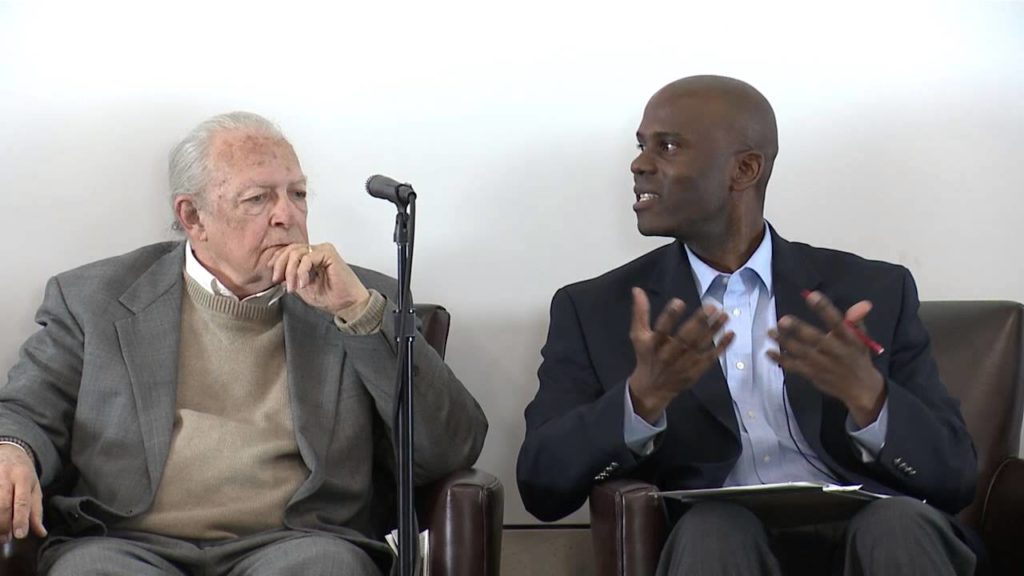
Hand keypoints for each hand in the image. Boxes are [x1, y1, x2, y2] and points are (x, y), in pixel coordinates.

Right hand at [0, 445, 45, 542]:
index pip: (22, 501)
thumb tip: (41, 532)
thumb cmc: (24, 474)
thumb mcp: (35, 488)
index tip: (20, 535)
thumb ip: (36, 511)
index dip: (20, 519)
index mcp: (23, 477)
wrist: (10, 451)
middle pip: (3, 504)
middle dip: (4, 524)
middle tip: (6, 539)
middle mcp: (5, 476)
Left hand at [268, 242, 371, 319]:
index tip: (273, 276)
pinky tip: (304, 283)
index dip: (277, 261)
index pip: (289, 251)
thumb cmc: (330, 297)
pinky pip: (307, 258)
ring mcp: (323, 250)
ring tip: (292, 286)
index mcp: (310, 257)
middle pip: (290, 249)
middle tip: (278, 280)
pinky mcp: (328, 253)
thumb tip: (277, 273)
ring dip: (290, 271)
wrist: (347, 304)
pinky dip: (301, 271)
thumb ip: (291, 277)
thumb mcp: (302, 287)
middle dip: (280, 266)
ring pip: (296, 252)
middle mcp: (316, 251)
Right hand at [627, 287, 733, 422]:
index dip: (669, 317)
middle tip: (711, 306)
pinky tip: (730, 334)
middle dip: (698, 322)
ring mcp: (685, 364)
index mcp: (654, 345)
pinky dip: (721, 347)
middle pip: (685, 338)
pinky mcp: (696, 370)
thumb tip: (637, 289)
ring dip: (714, 330)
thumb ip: (640, 313)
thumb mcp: (638, 335)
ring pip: (700, 345)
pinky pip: (710, 357)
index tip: (679, 302)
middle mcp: (670, 355)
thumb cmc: (646, 356)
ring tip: (724, 315)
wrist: (653, 388)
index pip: (661, 329)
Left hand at [767, 290, 884, 426]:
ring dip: (784, 342)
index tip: (812, 296)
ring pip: (800, 352)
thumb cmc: (857, 356)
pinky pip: (794, 366)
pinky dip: (780, 360)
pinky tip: (769, 352)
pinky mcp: (812, 374)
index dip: (824, 309)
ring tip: (770, 332)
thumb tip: (863, 303)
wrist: (861, 388)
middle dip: (798, 329)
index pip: (837, 322)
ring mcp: (821, 364)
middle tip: (783, 320)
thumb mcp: (861, 338)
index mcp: (848, 339)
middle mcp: (834, 351)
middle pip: (815, 339)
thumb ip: (856, 319)